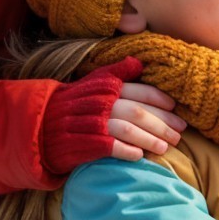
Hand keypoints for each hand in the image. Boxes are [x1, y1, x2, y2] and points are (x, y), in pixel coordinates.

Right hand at [41, 57, 184, 174]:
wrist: (38, 125)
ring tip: (165, 147)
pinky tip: (140, 157)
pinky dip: (127, 151)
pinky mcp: (81, 143)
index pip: (139, 91)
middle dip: (162, 123)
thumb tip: (139, 62)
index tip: (176, 109)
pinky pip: (109, 147)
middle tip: (180, 133)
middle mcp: (98, 103)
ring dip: (149, 139)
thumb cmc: (72, 104)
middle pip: (138, 112)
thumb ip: (116, 72)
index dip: (160, 100)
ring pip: (127, 129)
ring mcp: (89, 123)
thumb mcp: (92, 83)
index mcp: (104, 86)